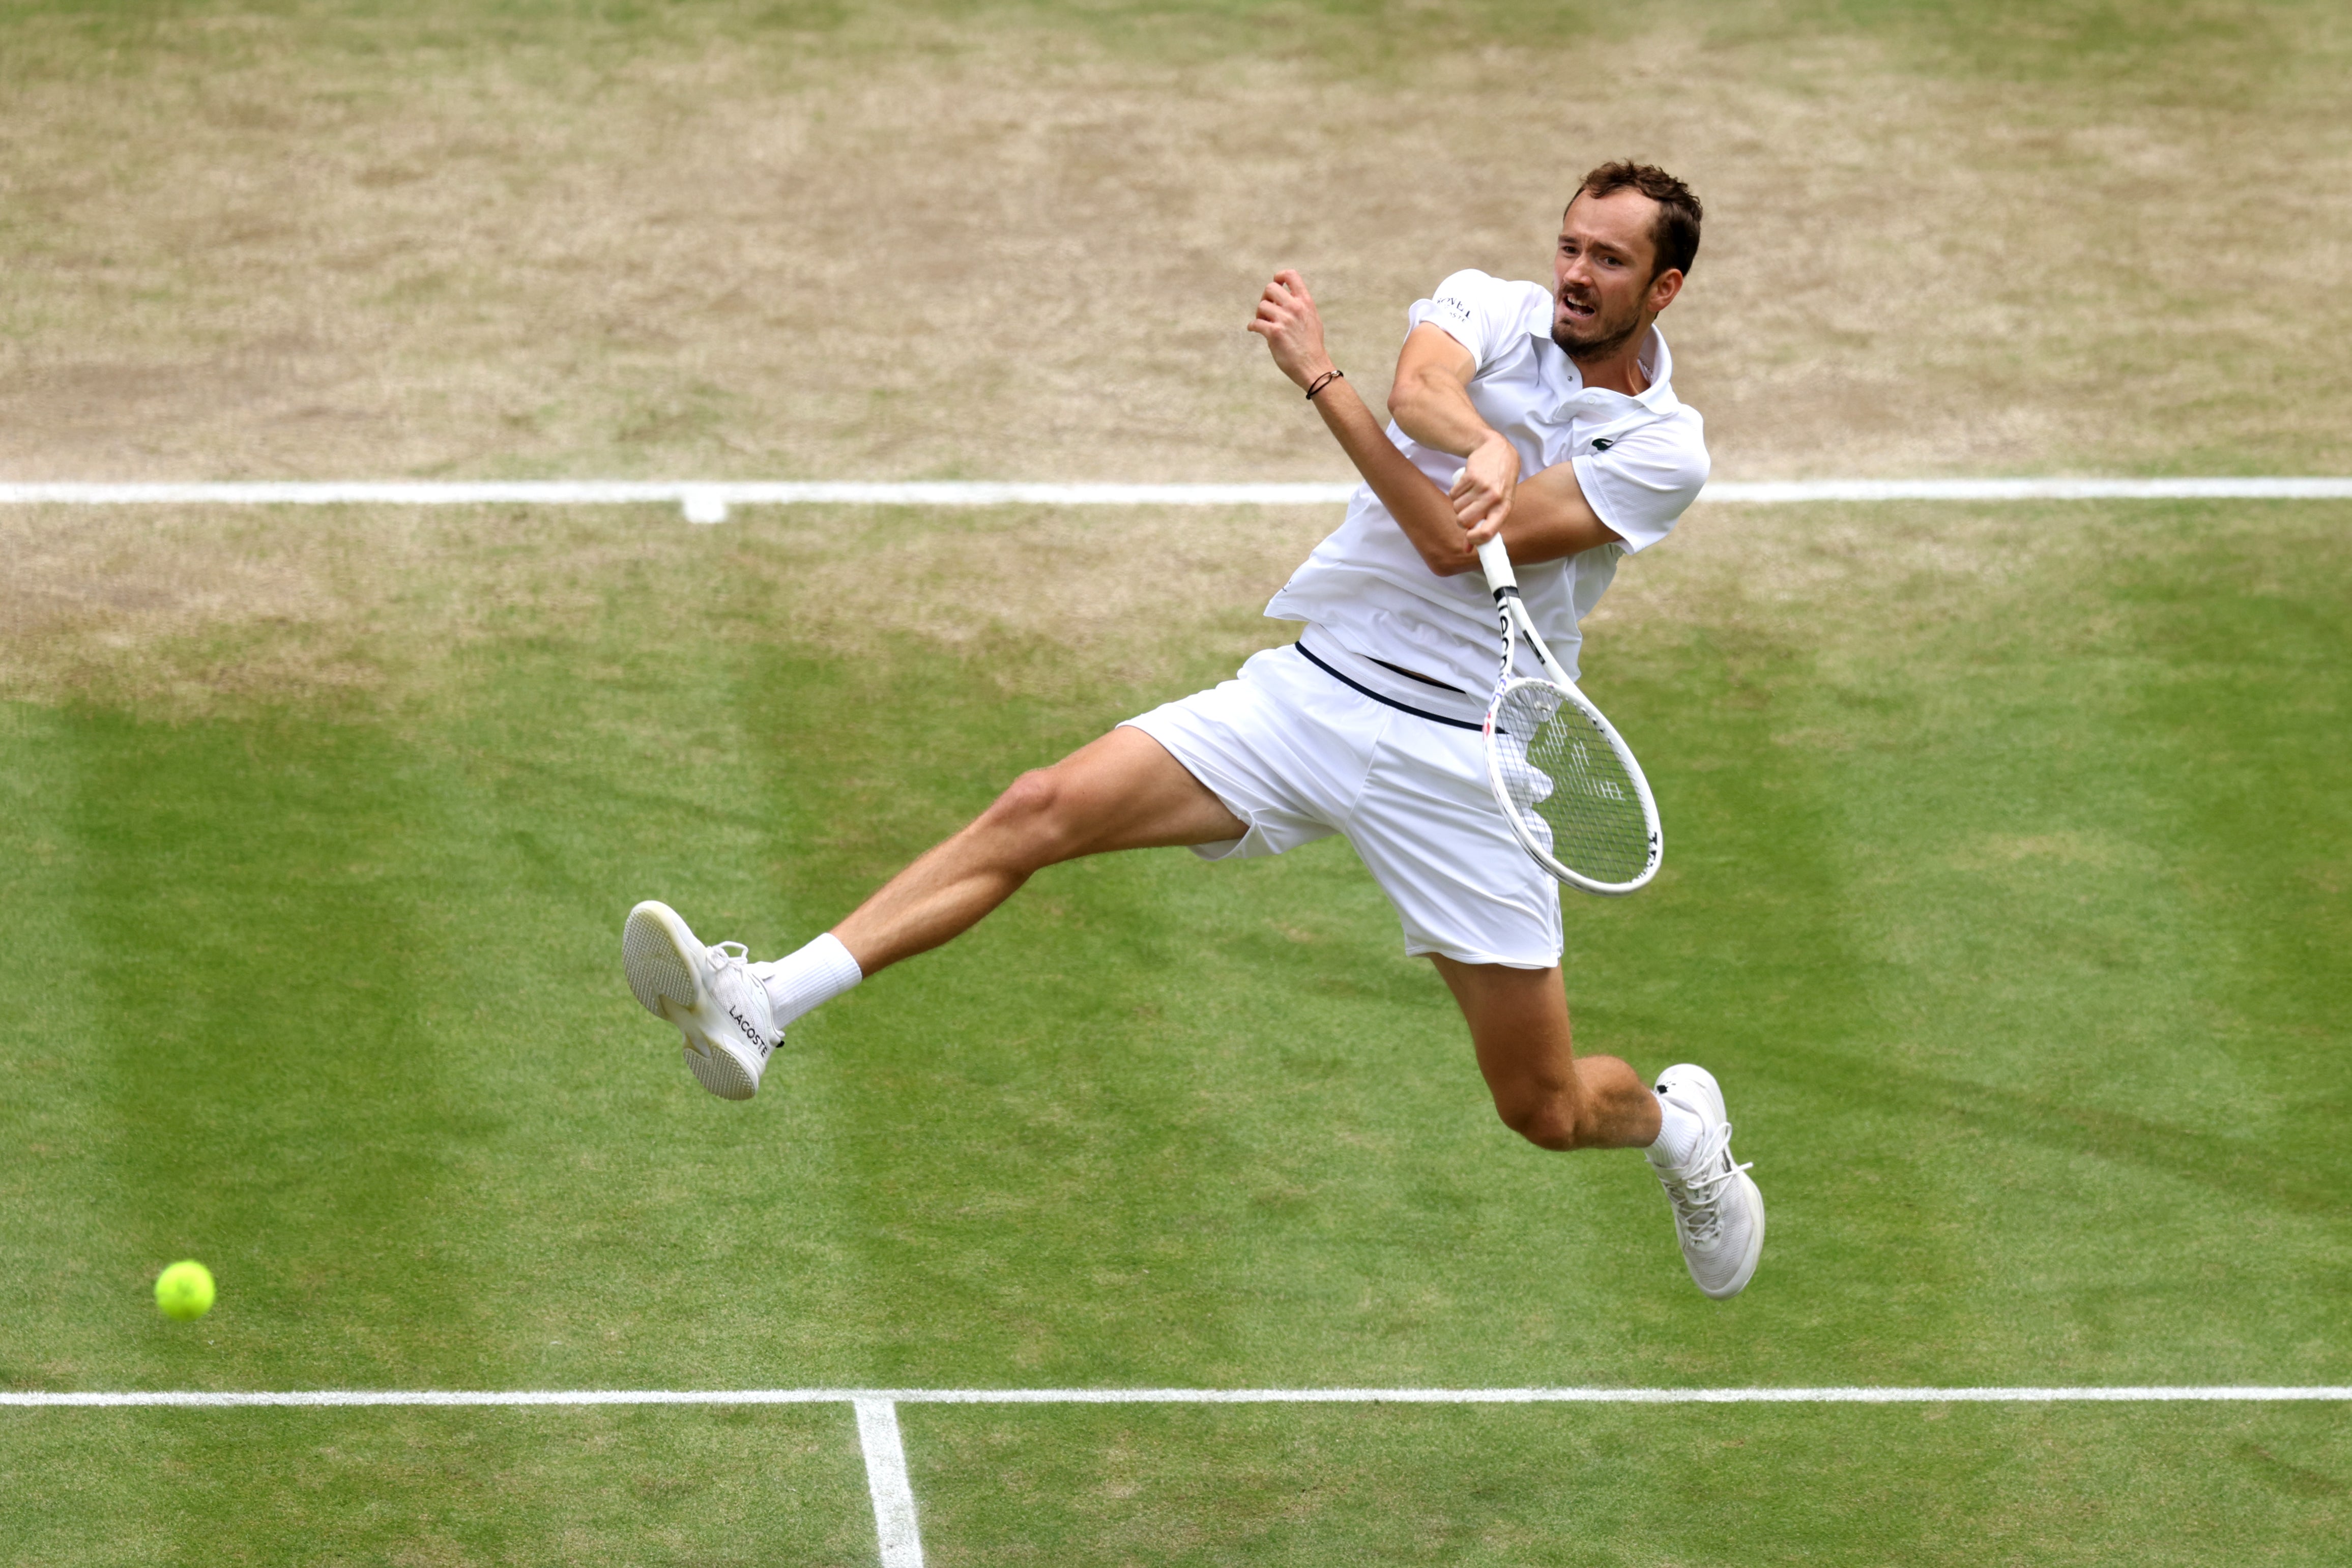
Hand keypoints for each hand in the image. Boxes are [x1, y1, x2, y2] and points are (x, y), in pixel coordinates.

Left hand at [1247, 269, 1334, 389]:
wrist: (1313, 367)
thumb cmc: (1312, 345)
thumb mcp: (1312, 319)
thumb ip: (1301, 305)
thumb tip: (1286, 297)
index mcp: (1305, 302)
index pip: (1291, 275)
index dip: (1279, 276)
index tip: (1276, 284)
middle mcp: (1295, 307)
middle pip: (1270, 288)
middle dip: (1265, 298)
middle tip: (1267, 310)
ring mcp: (1285, 319)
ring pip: (1261, 306)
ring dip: (1259, 315)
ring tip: (1264, 324)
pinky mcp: (1275, 333)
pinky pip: (1255, 323)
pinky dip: (1252, 326)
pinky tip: (1254, 330)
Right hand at [1448, 432, 1519, 544]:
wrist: (1498, 451)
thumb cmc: (1499, 483)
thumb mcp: (1499, 504)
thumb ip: (1485, 526)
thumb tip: (1468, 550)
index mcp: (1504, 509)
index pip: (1487, 533)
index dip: (1473, 539)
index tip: (1469, 536)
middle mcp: (1494, 498)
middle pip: (1464, 521)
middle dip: (1461, 518)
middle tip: (1468, 510)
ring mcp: (1482, 486)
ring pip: (1456, 507)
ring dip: (1458, 504)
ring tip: (1469, 495)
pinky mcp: (1470, 475)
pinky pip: (1453, 493)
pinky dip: (1455, 492)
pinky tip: (1466, 485)